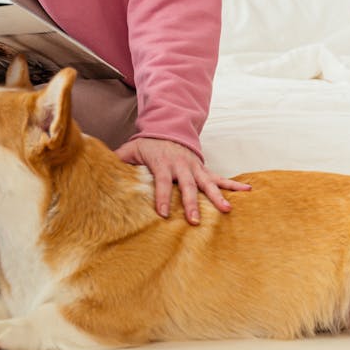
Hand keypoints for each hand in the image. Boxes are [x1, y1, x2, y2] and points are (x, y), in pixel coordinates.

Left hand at [115, 137, 251, 223]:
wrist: (168, 128)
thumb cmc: (147, 144)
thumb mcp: (130, 149)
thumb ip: (118, 160)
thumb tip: (100, 169)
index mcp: (162, 163)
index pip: (162, 182)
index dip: (163, 197)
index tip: (164, 213)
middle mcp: (181, 165)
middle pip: (187, 186)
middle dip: (192, 203)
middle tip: (196, 221)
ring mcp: (195, 167)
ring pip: (207, 183)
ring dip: (217, 197)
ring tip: (227, 210)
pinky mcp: (203, 169)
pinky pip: (220, 178)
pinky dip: (234, 185)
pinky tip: (248, 191)